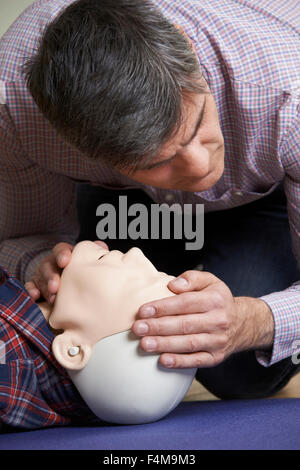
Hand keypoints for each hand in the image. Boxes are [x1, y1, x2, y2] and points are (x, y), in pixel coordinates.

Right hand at [25, 240, 107, 303]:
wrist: (71, 285)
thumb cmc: (81, 272)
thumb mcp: (87, 261)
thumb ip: (94, 253)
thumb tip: (102, 246)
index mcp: (64, 254)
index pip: (60, 249)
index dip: (62, 254)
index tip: (65, 261)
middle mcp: (51, 262)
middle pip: (48, 265)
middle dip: (51, 276)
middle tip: (56, 286)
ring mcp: (41, 274)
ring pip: (40, 278)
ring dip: (45, 288)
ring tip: (53, 298)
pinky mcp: (35, 285)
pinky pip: (29, 286)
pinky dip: (31, 291)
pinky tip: (35, 296)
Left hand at [132, 270, 273, 368]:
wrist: (243, 323)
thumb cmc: (218, 300)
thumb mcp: (210, 281)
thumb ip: (191, 278)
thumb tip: (173, 284)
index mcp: (214, 300)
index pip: (185, 303)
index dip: (163, 307)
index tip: (143, 311)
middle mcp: (218, 321)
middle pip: (184, 325)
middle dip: (158, 327)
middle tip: (138, 328)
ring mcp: (217, 341)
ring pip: (188, 344)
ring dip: (164, 345)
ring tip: (144, 344)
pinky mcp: (216, 357)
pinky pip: (197, 361)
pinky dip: (179, 362)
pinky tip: (163, 360)